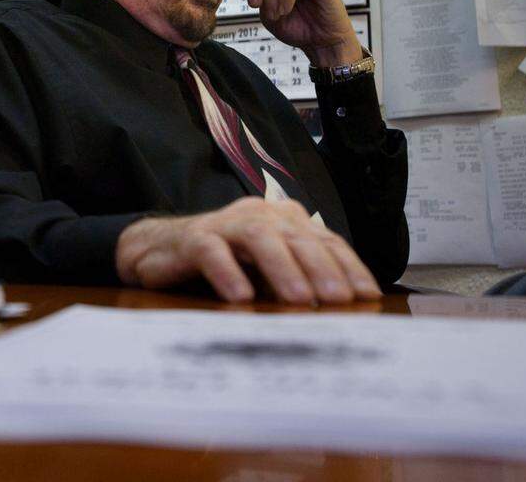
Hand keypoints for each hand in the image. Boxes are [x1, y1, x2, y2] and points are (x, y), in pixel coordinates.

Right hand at [115, 197, 381, 304]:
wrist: (158, 250)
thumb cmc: (224, 263)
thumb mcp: (267, 272)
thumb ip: (299, 280)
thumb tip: (343, 311)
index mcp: (283, 220)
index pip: (324, 239)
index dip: (348, 266)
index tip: (367, 296)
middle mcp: (258, 215)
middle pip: (296, 236)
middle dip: (322, 268)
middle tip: (339, 300)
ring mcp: (224, 223)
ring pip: (259, 237)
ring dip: (283, 269)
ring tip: (299, 301)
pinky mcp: (192, 238)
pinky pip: (212, 251)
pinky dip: (228, 273)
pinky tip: (241, 298)